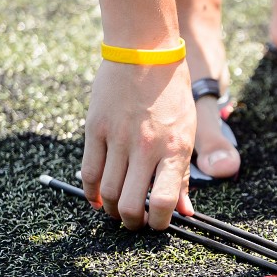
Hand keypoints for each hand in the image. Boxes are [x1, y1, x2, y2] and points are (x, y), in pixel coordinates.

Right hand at [80, 59, 195, 230]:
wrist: (145, 53)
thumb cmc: (171, 94)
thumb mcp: (187, 133)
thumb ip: (183, 175)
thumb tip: (183, 210)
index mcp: (173, 150)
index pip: (163, 202)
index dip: (159, 222)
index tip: (157, 223)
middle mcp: (145, 147)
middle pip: (130, 205)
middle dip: (132, 222)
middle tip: (134, 221)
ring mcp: (117, 139)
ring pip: (107, 193)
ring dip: (111, 209)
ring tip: (117, 209)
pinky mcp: (95, 129)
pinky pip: (89, 172)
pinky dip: (91, 191)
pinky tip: (97, 196)